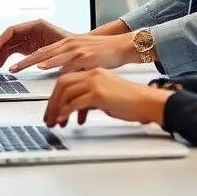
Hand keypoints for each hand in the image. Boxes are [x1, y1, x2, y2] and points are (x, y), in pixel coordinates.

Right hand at [0, 19, 73, 69]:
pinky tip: (2, 66)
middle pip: (8, 38)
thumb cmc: (76, 45)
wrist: (84, 50)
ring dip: (0, 56)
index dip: (2, 41)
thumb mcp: (62, 47)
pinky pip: (13, 51)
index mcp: (37, 26)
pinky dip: (7, 59)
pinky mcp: (30, 47)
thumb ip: (50, 54)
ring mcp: (29, 39)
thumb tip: (41, 61)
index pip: (13, 31)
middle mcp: (31, 31)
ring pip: (9, 46)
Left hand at [9, 32, 139, 73]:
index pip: (42, 52)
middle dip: (24, 61)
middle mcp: (68, 45)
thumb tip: (61, 77)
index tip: (14, 66)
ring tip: (19, 68)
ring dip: (32, 62)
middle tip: (11, 69)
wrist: (122, 46)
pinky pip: (66, 61)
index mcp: (66, 45)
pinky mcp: (85, 56)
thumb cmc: (103, 54)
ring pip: (49, 55)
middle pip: (41, 53)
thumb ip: (70, 64)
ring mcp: (76, 50)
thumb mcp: (82, 57)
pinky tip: (44, 67)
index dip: (27, 60)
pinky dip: (54, 64)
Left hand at [44, 69, 172, 127]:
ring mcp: (94, 82)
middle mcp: (92, 74)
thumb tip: (77, 109)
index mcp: (93, 73)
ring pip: (65, 92)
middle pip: (62, 84)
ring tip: (56, 122)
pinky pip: (75, 102)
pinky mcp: (98, 93)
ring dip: (57, 109)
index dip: (56, 96)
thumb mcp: (105, 97)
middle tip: (49, 118)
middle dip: (52, 103)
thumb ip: (89, 99)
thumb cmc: (131, 102)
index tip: (53, 109)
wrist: (147, 102)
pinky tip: (64, 119)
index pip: (67, 80)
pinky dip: (66, 111)